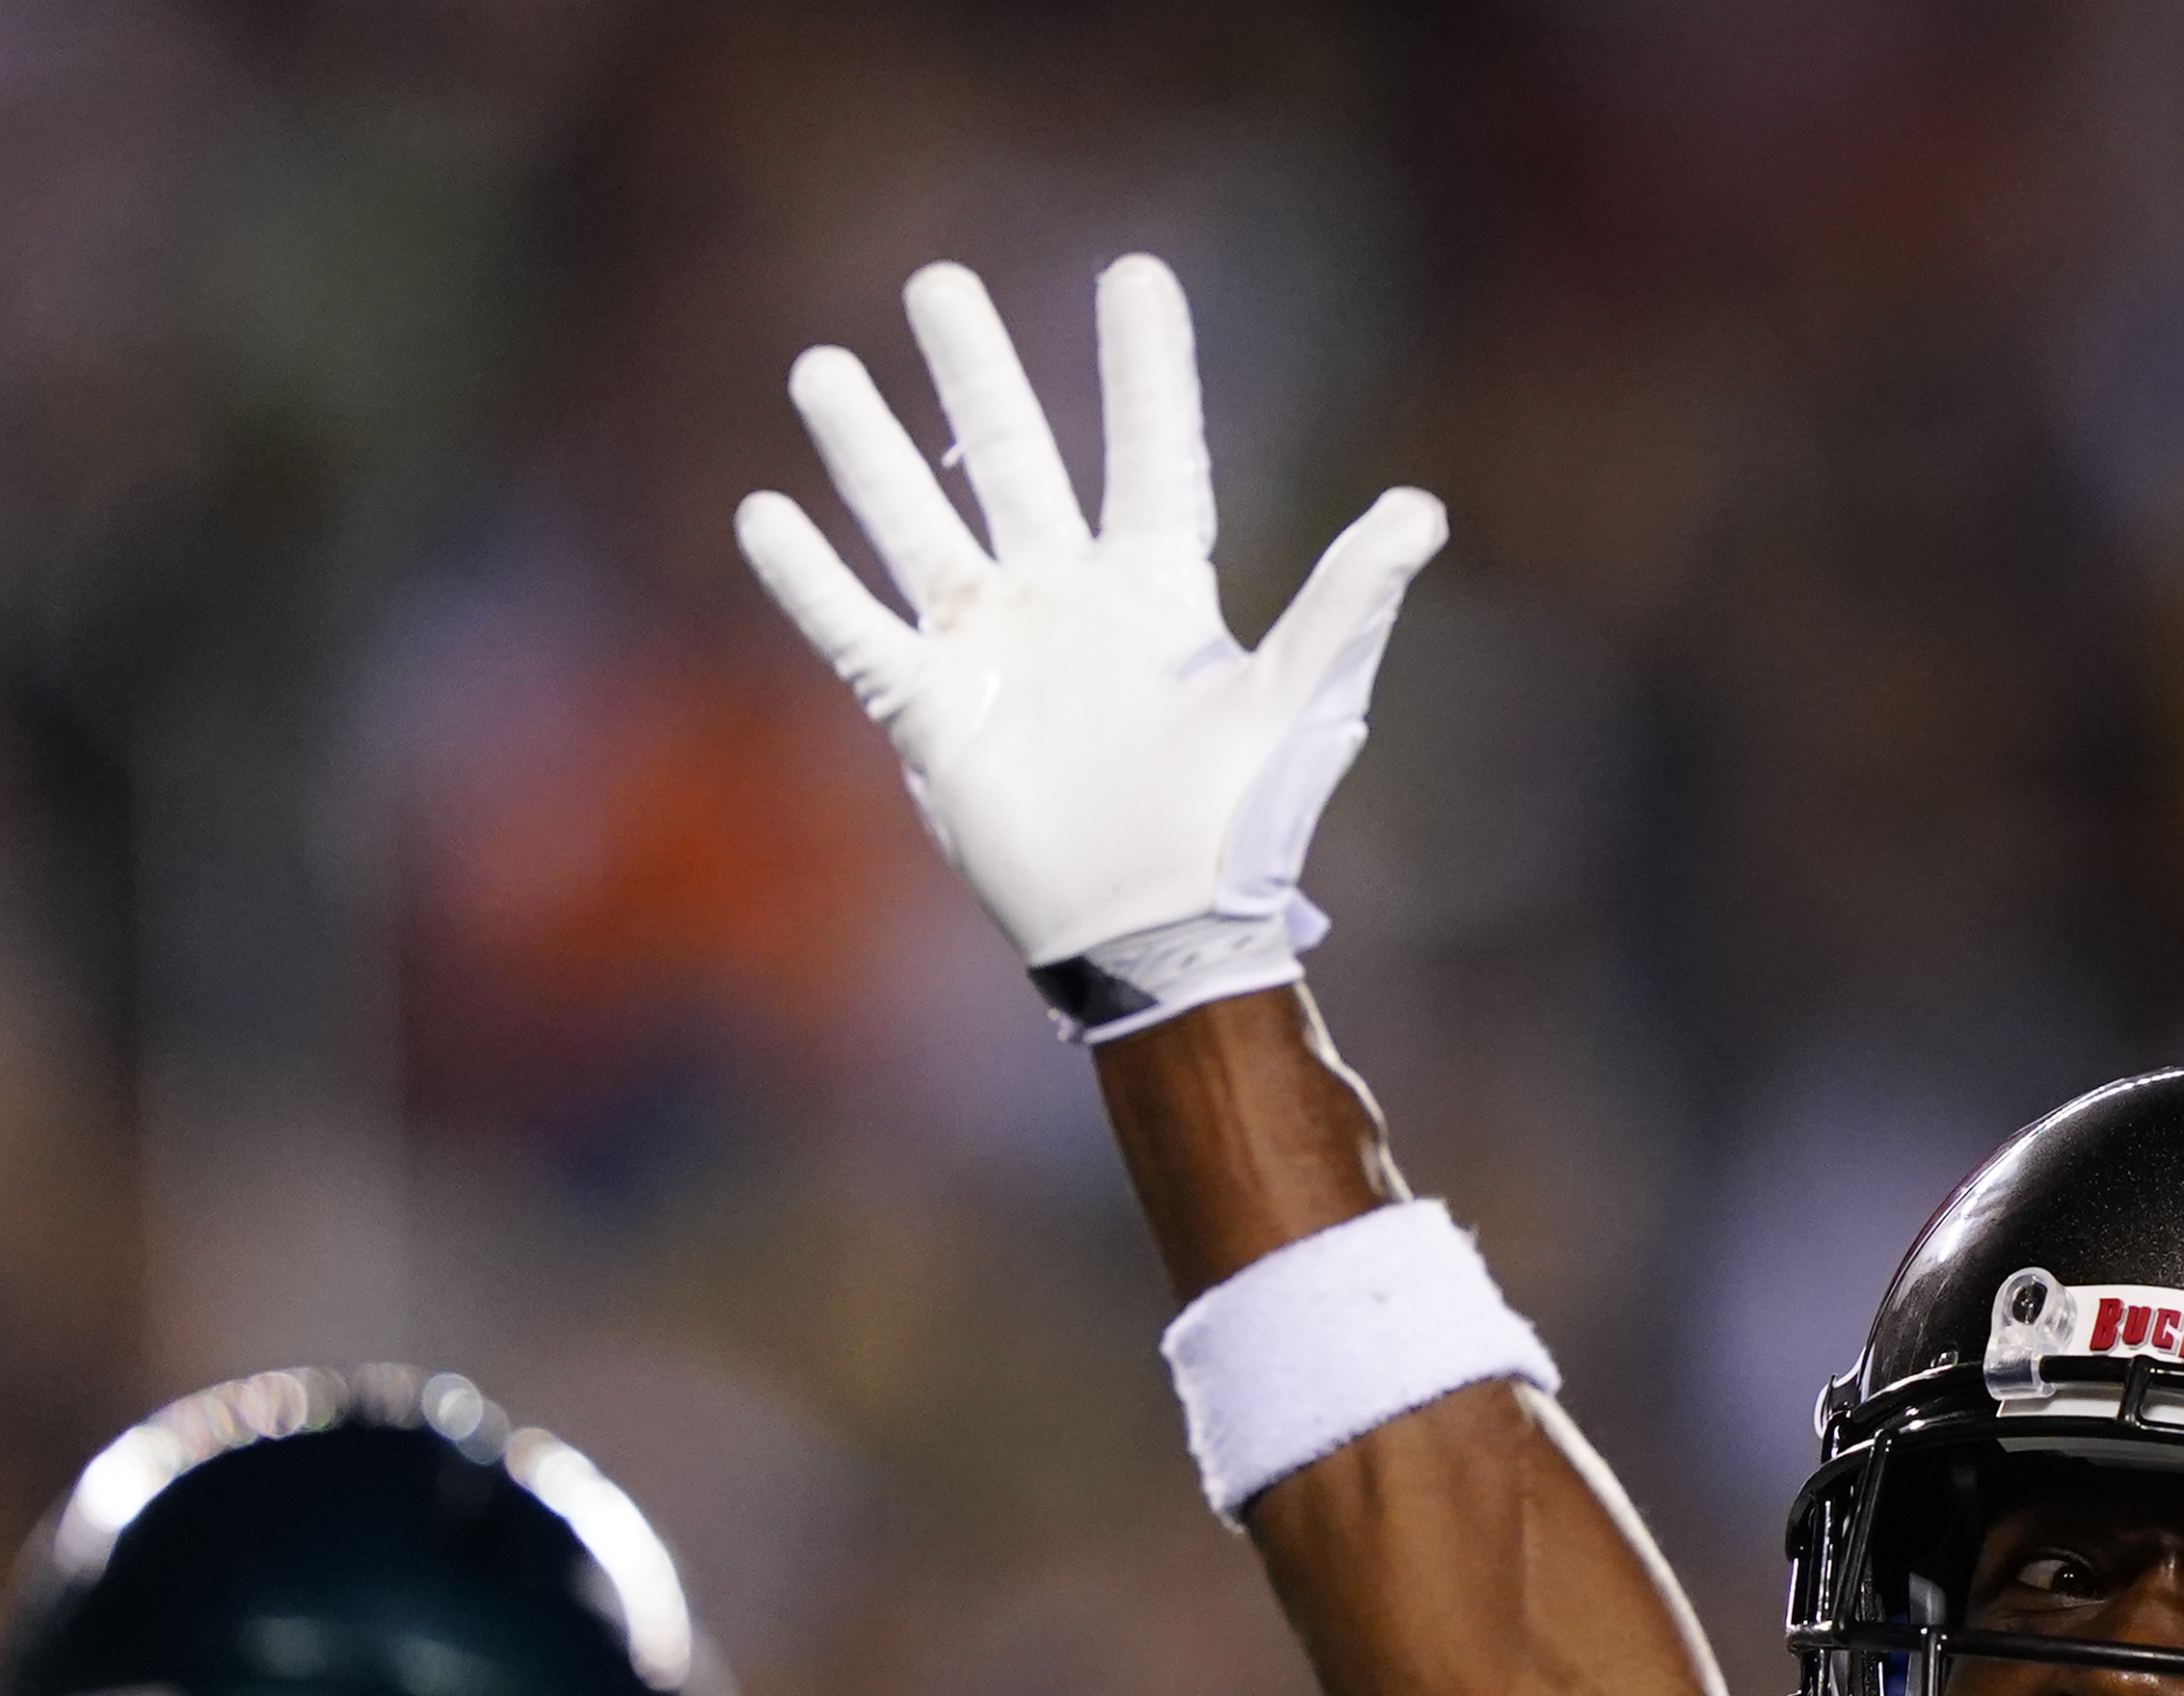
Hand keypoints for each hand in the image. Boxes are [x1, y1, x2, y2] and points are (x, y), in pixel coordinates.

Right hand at [738, 256, 1447, 1038]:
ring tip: (819, 367)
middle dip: (972, 375)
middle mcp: (1066, 600)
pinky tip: (764, 514)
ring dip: (868, 451)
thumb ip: (1347, 603)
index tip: (1133, 272)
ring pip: (916, 525)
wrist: (1160, 935)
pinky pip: (858, 633)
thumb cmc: (1241, 826)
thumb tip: (1419, 508)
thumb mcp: (1303, 703)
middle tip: (937, 283)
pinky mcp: (934, 714)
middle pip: (1008, 459)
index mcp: (1157, 589)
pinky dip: (810, 581)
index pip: (1148, 451)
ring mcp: (993, 651)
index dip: (1144, 366)